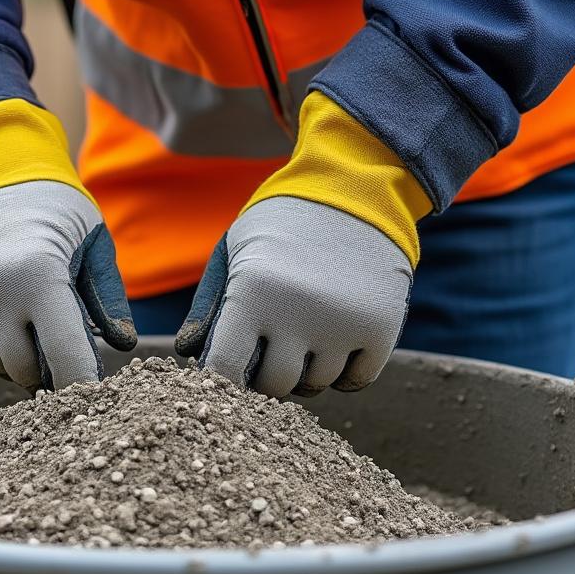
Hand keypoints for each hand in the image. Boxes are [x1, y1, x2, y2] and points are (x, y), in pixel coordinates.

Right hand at [0, 181, 136, 390]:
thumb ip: (110, 296)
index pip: (67, 361)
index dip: (82, 385)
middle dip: (48, 364)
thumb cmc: (51, 211)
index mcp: (40, 278)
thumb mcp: (91, 240)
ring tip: (23, 312)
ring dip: (16, 354)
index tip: (94, 395)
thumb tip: (123, 344)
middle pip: (29, 372)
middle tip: (56, 336)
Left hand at [176, 197, 410, 397]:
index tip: (229, 368)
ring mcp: (343, 325)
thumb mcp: (234, 251)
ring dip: (306, 370)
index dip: (222, 378)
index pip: (225, 370)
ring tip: (305, 331)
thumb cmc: (281, 223)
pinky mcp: (381, 329)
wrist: (355, 188)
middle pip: (273, 384)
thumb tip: (193, 356)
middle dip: (266, 373)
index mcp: (253, 294)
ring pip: (315, 384)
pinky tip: (335, 343)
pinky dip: (343, 373)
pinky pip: (354, 382)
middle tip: (270, 346)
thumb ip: (208, 306)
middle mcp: (298, 315)